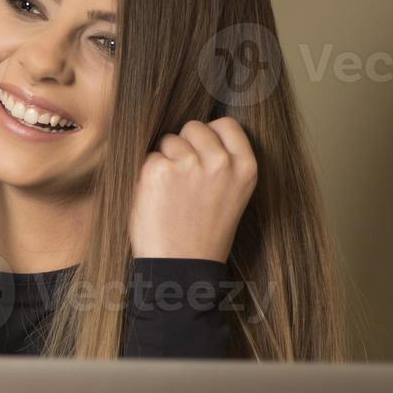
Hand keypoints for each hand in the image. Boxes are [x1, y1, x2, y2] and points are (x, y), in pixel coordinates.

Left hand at [129, 117, 257, 263]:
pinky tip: (157, 199)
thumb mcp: (232, 195)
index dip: (209, 136)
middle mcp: (220, 162)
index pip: (226, 124)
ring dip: (164, 159)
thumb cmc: (203, 234)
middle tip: (183, 180)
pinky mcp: (159, 171)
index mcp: (245, 167)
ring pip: (169, 140)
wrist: (181, 268)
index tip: (202, 154)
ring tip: (171, 193)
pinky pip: (149, 157)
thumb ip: (224, 163)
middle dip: (184, 145)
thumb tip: (201, 132)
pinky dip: (147, 175)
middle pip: (194, 127)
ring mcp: (189, 164)